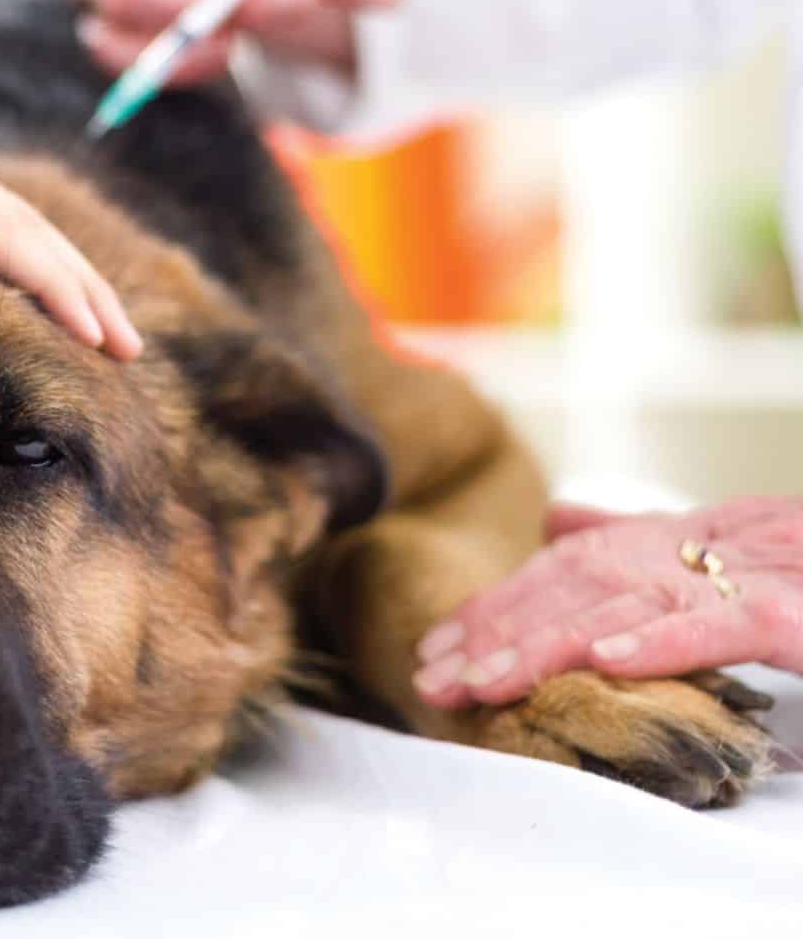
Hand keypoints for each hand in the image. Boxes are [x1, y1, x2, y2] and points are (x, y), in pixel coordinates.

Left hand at [413, 497, 802, 708]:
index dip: (498, 607)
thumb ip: (641, 538)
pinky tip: (605, 661)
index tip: (436, 651)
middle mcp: (710, 544)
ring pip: (633, 604)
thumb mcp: (728, 556)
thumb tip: (558, 520)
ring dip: (550, 643)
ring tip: (488, 679)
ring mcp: (757, 573)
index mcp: (688, 536)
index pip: (569, 569)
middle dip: (499, 631)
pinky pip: (724, 624)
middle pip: (581, 584)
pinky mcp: (799, 613)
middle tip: (433, 676)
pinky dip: (663, 641)